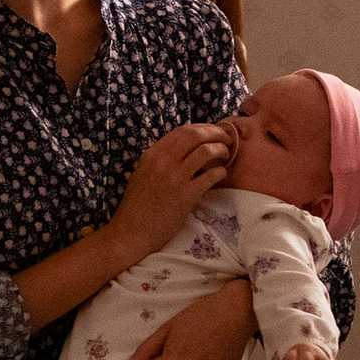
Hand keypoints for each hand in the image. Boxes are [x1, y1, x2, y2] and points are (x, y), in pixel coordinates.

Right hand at [104, 123, 232, 261]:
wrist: (133, 231)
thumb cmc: (139, 205)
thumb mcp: (144, 173)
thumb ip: (161, 158)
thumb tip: (185, 147)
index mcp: (152, 154)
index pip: (182, 130)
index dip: (202, 128)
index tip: (212, 131)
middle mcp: (163, 162)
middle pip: (196, 135)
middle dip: (215, 133)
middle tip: (226, 138)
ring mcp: (175, 178)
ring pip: (206, 151)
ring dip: (221, 150)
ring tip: (226, 154)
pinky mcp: (186, 196)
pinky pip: (211, 176)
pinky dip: (221, 171)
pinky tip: (221, 174)